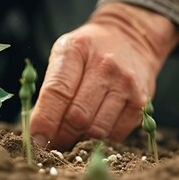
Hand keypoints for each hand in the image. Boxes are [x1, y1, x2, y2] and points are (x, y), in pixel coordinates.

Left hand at [30, 2, 178, 148]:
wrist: (131, 37)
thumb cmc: (89, 50)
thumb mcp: (64, 54)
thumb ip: (51, 88)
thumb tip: (40, 131)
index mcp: (76, 50)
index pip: (57, 92)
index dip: (44, 120)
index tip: (37, 138)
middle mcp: (104, 66)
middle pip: (77, 117)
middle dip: (61, 136)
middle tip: (52, 142)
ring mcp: (126, 85)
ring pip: (97, 130)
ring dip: (80, 140)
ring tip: (72, 136)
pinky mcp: (141, 102)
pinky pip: (115, 135)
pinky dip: (101, 139)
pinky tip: (94, 128)